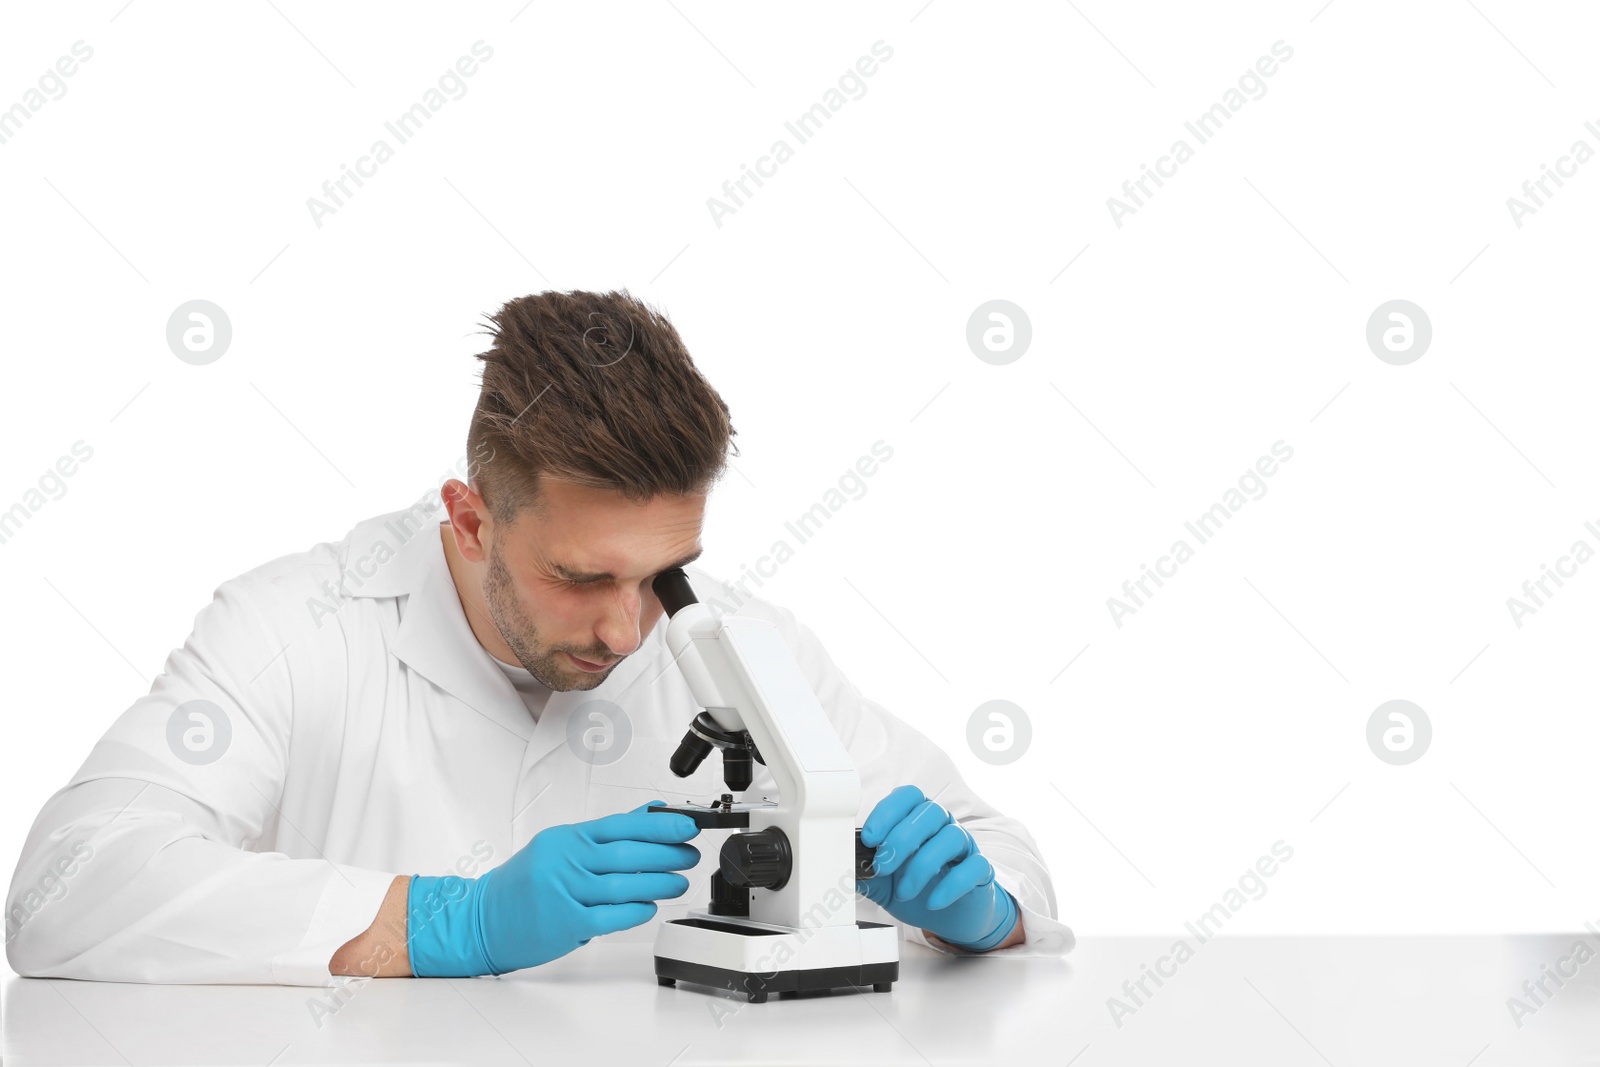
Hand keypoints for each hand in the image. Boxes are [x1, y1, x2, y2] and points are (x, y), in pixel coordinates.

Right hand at [406, 801, 700, 975]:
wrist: (482, 918)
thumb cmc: (524, 883)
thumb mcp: (560, 847)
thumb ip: (603, 834)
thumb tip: (650, 814)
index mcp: (567, 838)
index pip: (621, 825)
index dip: (660, 826)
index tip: (686, 826)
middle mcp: (565, 861)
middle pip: (627, 853)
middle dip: (667, 853)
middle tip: (689, 854)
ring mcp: (564, 892)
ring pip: (623, 885)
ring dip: (659, 883)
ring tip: (679, 882)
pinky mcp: (565, 923)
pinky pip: (610, 916)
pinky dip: (635, 910)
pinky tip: (650, 906)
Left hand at [857, 785, 1018, 952]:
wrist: (948, 916)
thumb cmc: (915, 889)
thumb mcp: (882, 881)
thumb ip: (864, 872)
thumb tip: (842, 867)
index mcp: (918, 818)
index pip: (908, 796)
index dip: (888, 811)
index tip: (869, 837)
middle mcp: (943, 825)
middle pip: (929, 812)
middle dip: (901, 840)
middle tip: (882, 866)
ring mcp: (965, 846)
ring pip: (951, 837)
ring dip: (922, 865)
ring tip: (904, 891)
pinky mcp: (980, 870)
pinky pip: (974, 867)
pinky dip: (951, 885)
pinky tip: (932, 901)